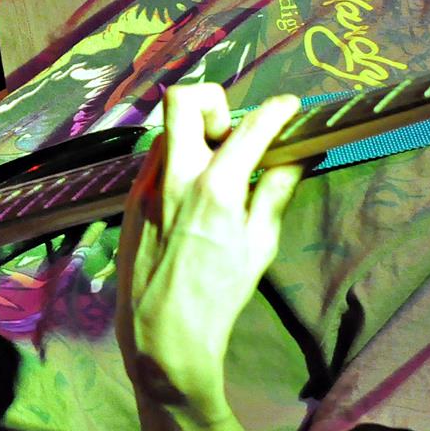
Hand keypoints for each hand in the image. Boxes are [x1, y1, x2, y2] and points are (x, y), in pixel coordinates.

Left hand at [116, 83, 303, 422]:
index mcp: (215, 188)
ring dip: (195, 132)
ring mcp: (147, 185)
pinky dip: (180, 161)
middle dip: (214, 100)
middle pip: (183, 99)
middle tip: (232, 130)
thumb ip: (274, 193)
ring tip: (216, 164)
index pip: (250, 129)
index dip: (276, 110)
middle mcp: (175, 176)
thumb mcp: (259, 245)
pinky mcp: (132, 199)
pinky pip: (157, 160)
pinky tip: (194, 192)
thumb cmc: (219, 294)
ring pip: (168, 129)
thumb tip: (297, 158)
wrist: (162, 331)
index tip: (289, 106)